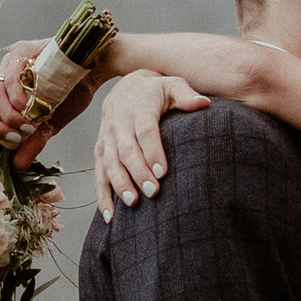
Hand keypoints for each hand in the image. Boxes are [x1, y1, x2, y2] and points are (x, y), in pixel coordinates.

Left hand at [0, 39, 101, 170]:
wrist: (95, 71)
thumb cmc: (72, 92)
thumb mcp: (50, 124)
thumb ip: (32, 142)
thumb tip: (18, 165)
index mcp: (4, 92)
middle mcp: (3, 75)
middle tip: (14, 137)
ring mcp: (11, 61)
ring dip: (8, 115)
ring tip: (28, 125)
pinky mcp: (22, 50)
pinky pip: (9, 76)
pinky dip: (16, 97)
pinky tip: (28, 108)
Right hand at [93, 71, 209, 220]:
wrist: (126, 86)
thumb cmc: (156, 91)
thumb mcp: (172, 84)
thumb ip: (186, 94)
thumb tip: (203, 103)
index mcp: (138, 107)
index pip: (145, 130)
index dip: (152, 151)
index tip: (162, 172)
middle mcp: (119, 122)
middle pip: (126, 150)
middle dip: (138, 172)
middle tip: (152, 192)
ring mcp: (107, 137)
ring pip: (109, 163)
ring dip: (119, 184)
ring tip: (133, 204)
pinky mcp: (100, 150)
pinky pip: (98, 174)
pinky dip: (102, 195)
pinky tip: (110, 216)